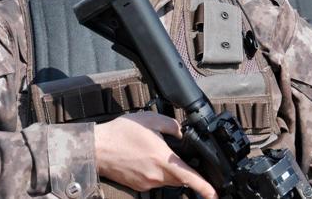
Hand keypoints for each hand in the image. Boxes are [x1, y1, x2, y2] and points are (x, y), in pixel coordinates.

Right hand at [94, 112, 217, 198]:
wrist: (98, 148)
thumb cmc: (121, 133)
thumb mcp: (150, 119)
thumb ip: (171, 125)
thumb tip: (181, 133)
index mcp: (162, 159)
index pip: (189, 177)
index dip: (204, 187)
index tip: (214, 194)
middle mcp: (156, 175)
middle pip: (180, 180)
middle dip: (186, 173)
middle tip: (184, 160)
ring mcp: (147, 183)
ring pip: (168, 181)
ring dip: (169, 171)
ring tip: (157, 153)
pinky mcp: (138, 186)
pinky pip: (155, 181)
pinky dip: (156, 172)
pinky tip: (147, 159)